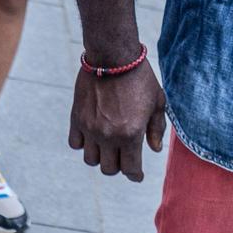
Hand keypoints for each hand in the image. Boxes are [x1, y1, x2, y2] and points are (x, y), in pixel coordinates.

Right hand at [70, 56, 166, 180]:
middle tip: (124, 157)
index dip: (135, 175)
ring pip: (91, 160)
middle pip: (109, 169)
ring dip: (100, 157)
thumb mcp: (157, 102)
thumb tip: (154, 149)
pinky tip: (92, 137)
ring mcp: (90, 128)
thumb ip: (156, 128)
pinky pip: (75, 144)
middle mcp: (109, 135)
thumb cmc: (140, 78)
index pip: (130, 169)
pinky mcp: (77, 118)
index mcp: (131, 134)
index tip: (137, 175)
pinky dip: (83, 144)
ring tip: (108, 147)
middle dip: (119, 166)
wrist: (113, 56)